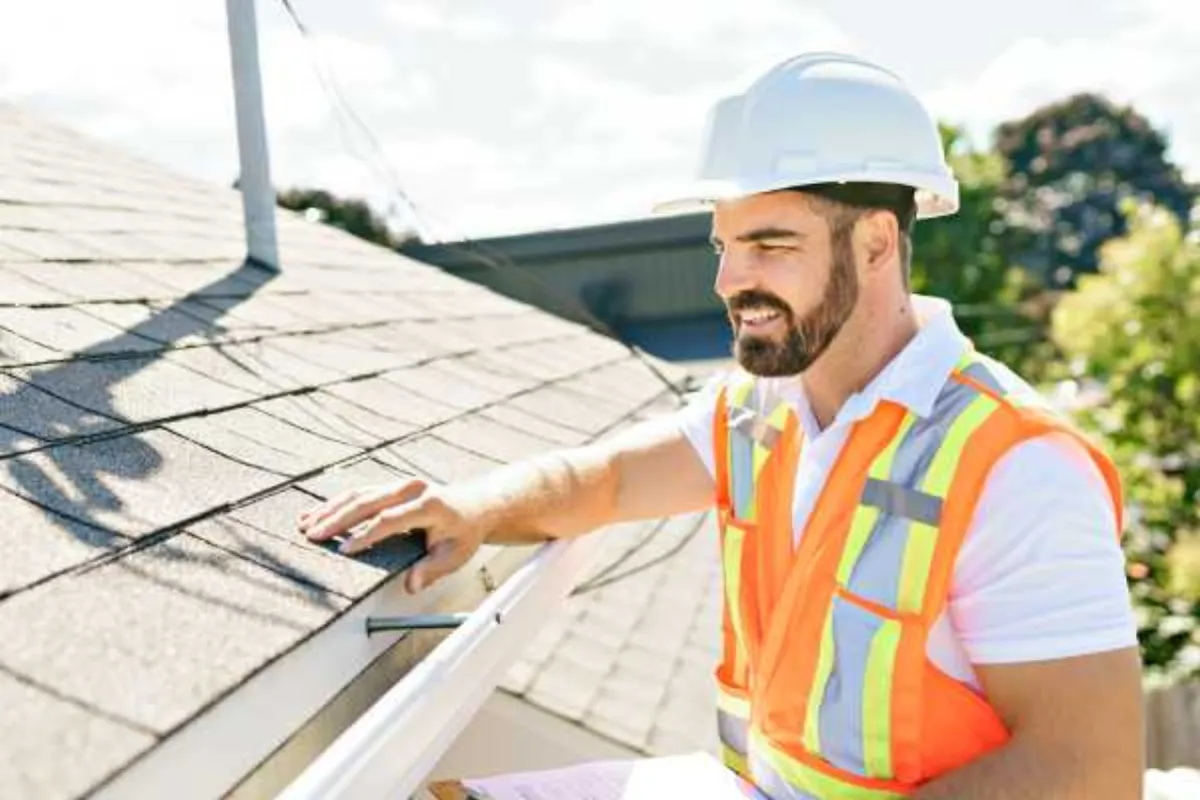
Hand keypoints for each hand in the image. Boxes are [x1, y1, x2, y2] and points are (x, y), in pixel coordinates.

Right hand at [297, 477, 492, 593]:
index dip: (366, 536)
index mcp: (430, 505)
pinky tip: (315, 514)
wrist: (474, 506)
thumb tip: (412, 586)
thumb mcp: (455, 555)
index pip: (391, 520)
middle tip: (313, 536)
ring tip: (305, 525)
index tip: (345, 551)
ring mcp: (400, 484)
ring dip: (330, 509)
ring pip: (359, 494)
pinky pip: (360, 493)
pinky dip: (336, 504)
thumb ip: (432, 570)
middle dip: (337, 519)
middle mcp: (412, 489)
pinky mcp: (391, 486)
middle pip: (367, 502)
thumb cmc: (464, 533)